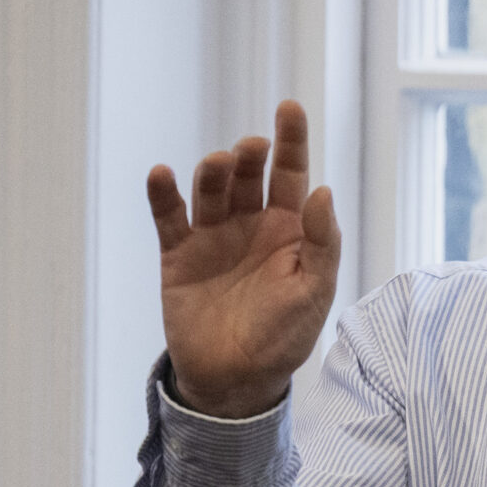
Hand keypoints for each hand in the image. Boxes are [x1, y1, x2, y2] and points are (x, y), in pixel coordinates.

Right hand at [146, 100, 342, 417]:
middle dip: (250, 156)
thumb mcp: (315, 291)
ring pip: (211, 189)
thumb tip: (323, 191)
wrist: (236, 380)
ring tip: (218, 163)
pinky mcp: (178, 253)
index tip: (289, 106)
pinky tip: (163, 173)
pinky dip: (163, 193)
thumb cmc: (284, 336)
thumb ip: (322, 242)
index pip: (292, 174)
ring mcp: (213, 236)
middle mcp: (251, 224)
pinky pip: (169, 216)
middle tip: (252, 148)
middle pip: (249, 174)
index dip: (292, 140)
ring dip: (213, 171)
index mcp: (290, 229)